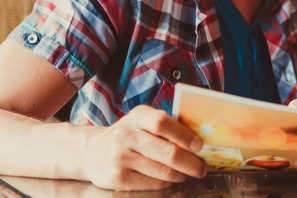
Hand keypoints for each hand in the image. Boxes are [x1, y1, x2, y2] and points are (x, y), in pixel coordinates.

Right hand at [79, 105, 206, 190]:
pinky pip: (153, 184)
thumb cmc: (127, 134)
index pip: (162, 123)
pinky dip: (166, 183)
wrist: (90, 151)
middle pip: (169, 153)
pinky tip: (170, 179)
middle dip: (192, 163)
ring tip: (188, 173)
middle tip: (202, 168)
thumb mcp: (141, 121)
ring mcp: (120, 158)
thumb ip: (165, 125)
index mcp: (137, 117)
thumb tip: (199, 137)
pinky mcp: (117, 178)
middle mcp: (126, 136)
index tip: (199, 145)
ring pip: (163, 171)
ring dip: (181, 174)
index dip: (184, 135)